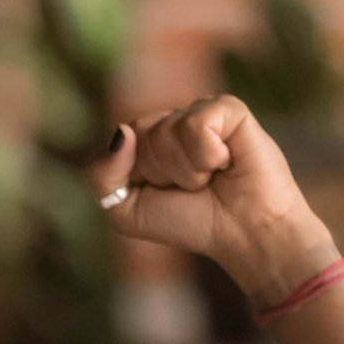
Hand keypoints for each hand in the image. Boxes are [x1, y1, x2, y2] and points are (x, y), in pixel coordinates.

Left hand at [86, 94, 338, 302]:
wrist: (242, 233)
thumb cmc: (189, 222)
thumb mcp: (126, 211)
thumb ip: (101, 174)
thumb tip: (121, 131)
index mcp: (145, 140)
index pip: (117, 140)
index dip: (136, 175)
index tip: (163, 192)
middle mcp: (172, 120)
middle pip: (139, 133)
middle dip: (161, 172)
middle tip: (192, 187)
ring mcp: (201, 111)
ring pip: (165, 131)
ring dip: (186, 169)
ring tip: (211, 177)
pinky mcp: (229, 109)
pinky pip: (197, 124)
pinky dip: (207, 155)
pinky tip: (226, 162)